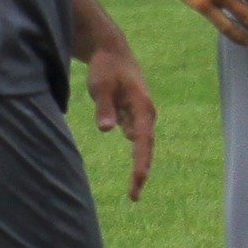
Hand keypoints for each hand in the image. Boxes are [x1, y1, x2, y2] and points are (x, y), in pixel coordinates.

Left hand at [84, 39, 159, 193]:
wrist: (111, 51)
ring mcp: (140, 115)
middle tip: (134, 196)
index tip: (138, 180)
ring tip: (134, 192)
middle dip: (141, 171)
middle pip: (146, 147)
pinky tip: (135, 174)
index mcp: (142, 106)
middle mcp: (146, 113)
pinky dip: (136, 156)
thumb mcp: (101, 85)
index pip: (142, 140)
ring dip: (139, 166)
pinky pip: (136, 139)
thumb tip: (107, 130)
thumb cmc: (105, 67)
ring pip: (142, 145)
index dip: (140, 161)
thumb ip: (104, 108)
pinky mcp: (133, 115)